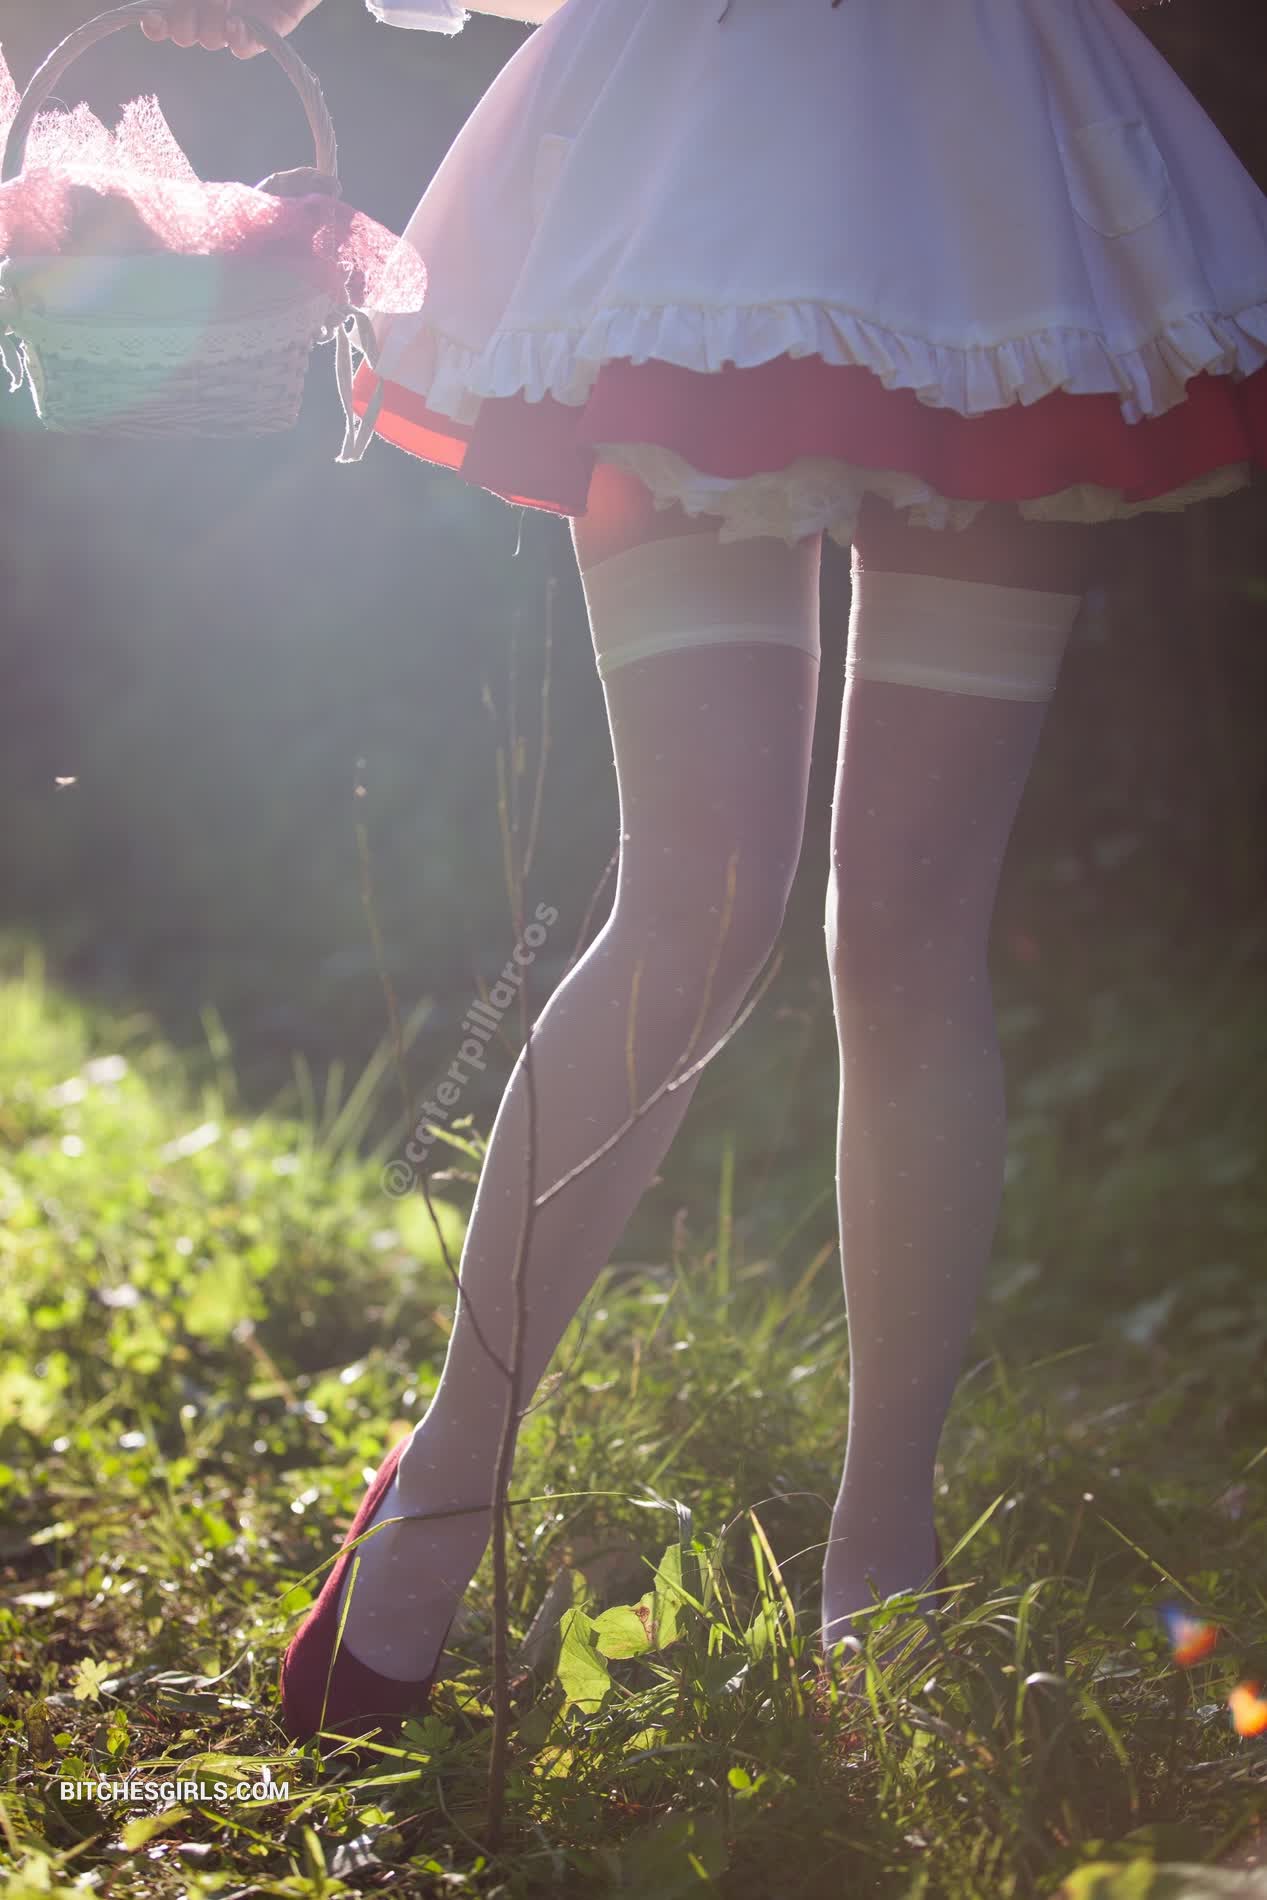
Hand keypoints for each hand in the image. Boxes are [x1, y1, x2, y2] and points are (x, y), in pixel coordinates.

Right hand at [140, 1, 325, 59]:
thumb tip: (160, 7)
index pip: (163, 19)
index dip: (155, 25)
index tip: (152, 19)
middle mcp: (210, 8)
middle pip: (183, 33)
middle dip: (182, 22)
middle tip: (195, 2)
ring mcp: (238, 18)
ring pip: (211, 40)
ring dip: (210, 23)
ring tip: (222, 1)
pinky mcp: (268, 28)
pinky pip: (244, 47)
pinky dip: (237, 40)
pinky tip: (234, 24)